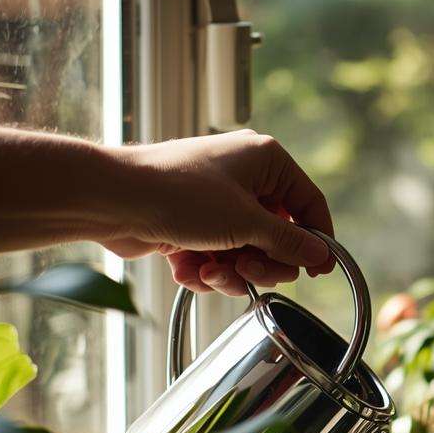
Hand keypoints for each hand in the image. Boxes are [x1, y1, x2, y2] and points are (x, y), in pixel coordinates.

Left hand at [100, 130, 334, 295]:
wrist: (112, 200)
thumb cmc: (179, 195)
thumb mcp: (246, 222)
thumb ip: (289, 242)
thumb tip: (321, 253)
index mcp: (265, 160)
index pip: (308, 202)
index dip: (317, 239)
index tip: (319, 272)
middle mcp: (244, 177)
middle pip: (278, 234)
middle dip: (263, 262)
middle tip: (248, 272)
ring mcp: (216, 201)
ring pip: (246, 251)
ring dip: (230, 271)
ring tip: (209, 270)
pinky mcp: (192, 223)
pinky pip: (216, 255)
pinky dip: (204, 269)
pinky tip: (187, 268)